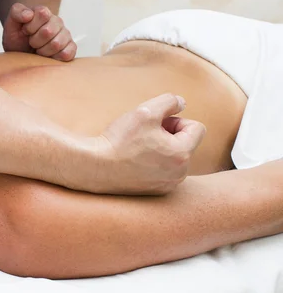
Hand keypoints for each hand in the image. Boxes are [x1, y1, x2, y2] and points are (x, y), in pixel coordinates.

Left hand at [2, 2, 76, 61]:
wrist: (22, 52)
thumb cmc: (18, 38)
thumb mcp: (11, 24)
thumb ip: (16, 12)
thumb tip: (29, 15)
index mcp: (44, 12)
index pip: (42, 14)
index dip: (30, 26)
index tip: (25, 31)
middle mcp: (57, 22)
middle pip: (48, 32)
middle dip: (34, 41)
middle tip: (31, 43)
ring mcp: (65, 35)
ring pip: (56, 44)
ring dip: (43, 51)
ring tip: (39, 50)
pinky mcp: (71, 48)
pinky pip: (67, 53)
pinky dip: (55, 58)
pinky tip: (48, 56)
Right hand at [91, 94, 206, 194]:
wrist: (96, 167)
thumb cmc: (120, 140)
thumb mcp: (145, 111)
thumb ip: (169, 101)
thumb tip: (181, 103)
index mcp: (182, 153)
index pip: (196, 128)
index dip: (175, 120)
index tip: (154, 124)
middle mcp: (180, 173)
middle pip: (186, 143)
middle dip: (169, 135)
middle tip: (144, 135)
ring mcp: (169, 185)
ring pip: (175, 158)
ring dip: (162, 149)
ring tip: (138, 149)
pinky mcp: (157, 191)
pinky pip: (165, 171)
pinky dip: (155, 164)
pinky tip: (136, 162)